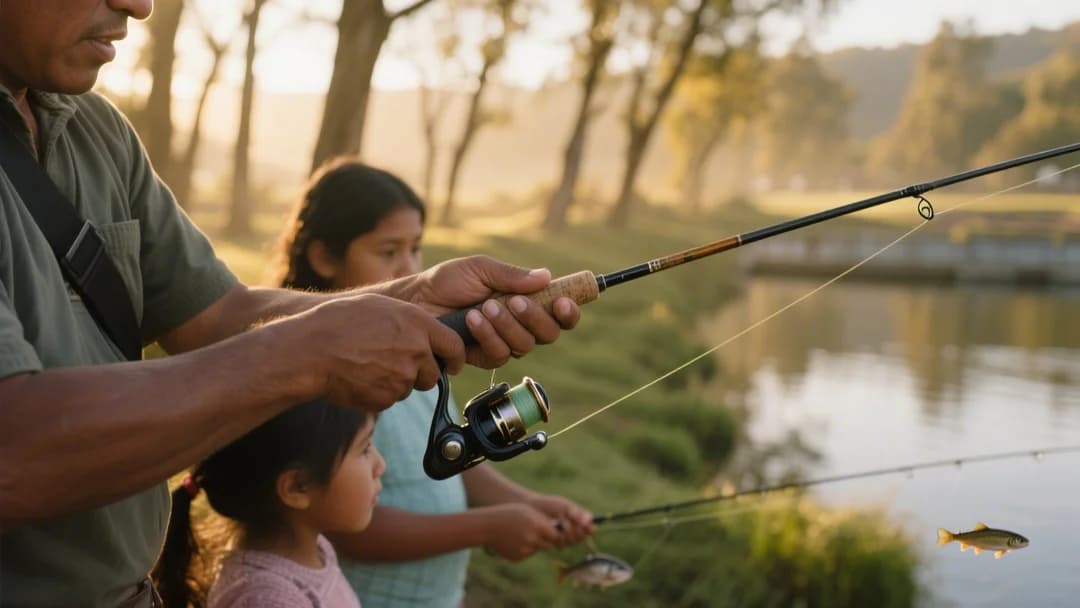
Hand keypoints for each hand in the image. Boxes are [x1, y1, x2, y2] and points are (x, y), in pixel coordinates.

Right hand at [282, 293, 464, 411]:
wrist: (311, 351)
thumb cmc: (339, 322)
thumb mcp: (380, 306)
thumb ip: (410, 320)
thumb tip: (426, 332)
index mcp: (418, 325)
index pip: (454, 346)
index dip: (455, 356)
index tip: (453, 362)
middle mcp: (416, 352)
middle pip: (433, 374)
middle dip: (420, 373)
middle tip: (395, 362)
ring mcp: (401, 378)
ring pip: (409, 387)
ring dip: (396, 382)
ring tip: (369, 365)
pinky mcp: (385, 400)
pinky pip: (389, 399)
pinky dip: (378, 393)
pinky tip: (359, 378)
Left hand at [407, 256, 581, 367]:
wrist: (417, 300)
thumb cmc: (448, 281)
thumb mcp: (480, 269)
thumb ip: (512, 275)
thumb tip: (546, 276)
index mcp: (525, 300)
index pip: (559, 313)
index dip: (568, 312)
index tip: (562, 303)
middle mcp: (519, 324)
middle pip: (548, 334)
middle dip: (534, 318)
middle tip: (514, 302)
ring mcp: (503, 342)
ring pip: (524, 346)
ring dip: (506, 325)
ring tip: (484, 307)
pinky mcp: (484, 357)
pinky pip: (499, 355)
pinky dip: (487, 335)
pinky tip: (472, 320)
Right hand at [481, 503, 562, 561]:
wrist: (488, 525)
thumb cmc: (510, 514)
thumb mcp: (528, 511)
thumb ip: (543, 520)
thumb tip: (558, 529)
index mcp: (537, 525)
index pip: (556, 535)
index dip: (555, 534)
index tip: (551, 531)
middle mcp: (533, 539)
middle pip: (548, 545)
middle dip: (545, 540)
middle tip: (536, 533)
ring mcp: (525, 550)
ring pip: (536, 549)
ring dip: (533, 544)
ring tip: (521, 534)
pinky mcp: (518, 557)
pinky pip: (526, 554)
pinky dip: (522, 549)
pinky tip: (513, 541)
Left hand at [526, 494, 595, 547]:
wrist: (531, 509)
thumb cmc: (549, 505)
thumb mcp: (564, 507)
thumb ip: (577, 513)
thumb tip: (591, 520)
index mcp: (578, 521)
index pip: (589, 529)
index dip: (587, 528)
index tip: (583, 524)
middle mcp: (572, 531)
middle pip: (581, 537)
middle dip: (575, 530)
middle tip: (567, 521)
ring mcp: (563, 539)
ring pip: (571, 543)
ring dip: (566, 534)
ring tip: (559, 521)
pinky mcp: (553, 544)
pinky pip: (560, 545)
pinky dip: (557, 538)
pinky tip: (552, 529)